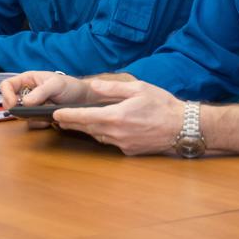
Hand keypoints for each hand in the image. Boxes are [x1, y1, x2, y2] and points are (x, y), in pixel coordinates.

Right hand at [0, 71, 92, 127]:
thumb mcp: (56, 84)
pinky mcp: (37, 116)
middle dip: (17, 109)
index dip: (6, 95)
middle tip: (28, 113)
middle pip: (9, 102)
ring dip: (30, 117)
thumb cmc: (69, 86)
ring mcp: (31, 106)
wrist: (83, 99)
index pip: (6, 85)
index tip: (13, 104)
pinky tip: (49, 120)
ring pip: (19, 115)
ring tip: (45, 113)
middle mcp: (26, 93)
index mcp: (27, 80)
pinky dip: (39, 123)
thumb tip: (24, 102)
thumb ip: (40, 92)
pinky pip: (31, 123)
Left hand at [52, 79, 183, 155]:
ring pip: (98, 136)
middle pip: (87, 128)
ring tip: (76, 122)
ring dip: (87, 129)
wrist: (183, 127)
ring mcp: (123, 144)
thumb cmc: (163, 105)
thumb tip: (94, 87)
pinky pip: (111, 142)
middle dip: (72, 123)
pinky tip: (103, 127)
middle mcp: (116, 133)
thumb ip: (113, 88)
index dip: (67, 116)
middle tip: (59, 118)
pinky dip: (104, 134)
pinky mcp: (130, 151)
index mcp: (116, 116)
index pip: (84, 116)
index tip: (55, 114)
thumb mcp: (138, 89)